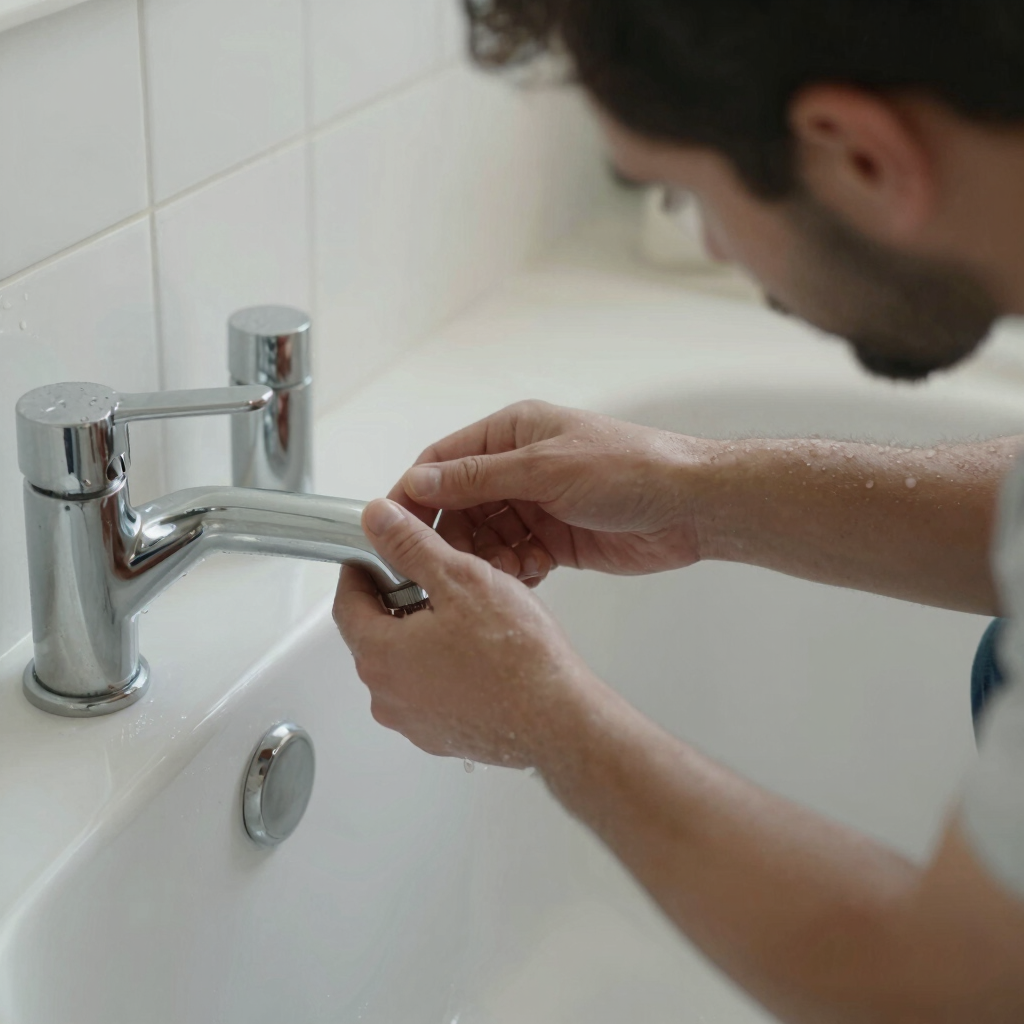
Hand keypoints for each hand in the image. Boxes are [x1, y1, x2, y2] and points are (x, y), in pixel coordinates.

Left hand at [333, 498, 604, 766]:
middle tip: (434, 581)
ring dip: (422, 638)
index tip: (377, 556)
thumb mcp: (462, 581)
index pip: (346, 602)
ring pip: (404, 665)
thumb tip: (378, 521)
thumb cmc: (516, 657)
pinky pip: (430, 693)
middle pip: (374, 634)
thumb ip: (413, 547)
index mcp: (379, 654)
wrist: (558, 721)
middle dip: (397, 603)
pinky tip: (480, 656)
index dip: (362, 571)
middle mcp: (386, 695)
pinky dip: (444, 670)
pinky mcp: (441, 737)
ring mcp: (413, 722)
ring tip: (466, 618)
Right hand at [388, 400, 712, 584]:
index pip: (443, 461)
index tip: (392, 527)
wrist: (691, 507)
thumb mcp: (545, 468)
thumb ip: (479, 478)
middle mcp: (519, 467)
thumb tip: (419, 482)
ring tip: (490, 576)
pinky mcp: (555, 539)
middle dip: (449, 536)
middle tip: (440, 565)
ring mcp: (537, 504)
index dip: (414, 494)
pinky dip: (512, 572)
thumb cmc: (630, 469)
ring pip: (485, 537)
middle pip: (460, 504)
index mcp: (512, 434)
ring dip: (482, 559)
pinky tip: (524, 579)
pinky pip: (515, 558)